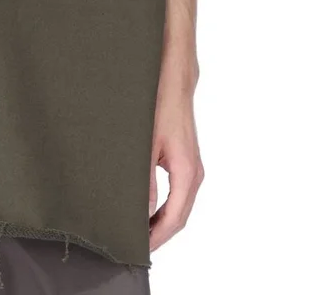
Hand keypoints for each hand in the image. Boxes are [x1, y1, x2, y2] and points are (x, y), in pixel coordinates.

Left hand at [147, 85, 204, 251]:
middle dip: (160, 234)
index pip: (174, 218)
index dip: (157, 237)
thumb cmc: (160, 108)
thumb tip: (141, 212)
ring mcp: (193, 169)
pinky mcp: (187, 162)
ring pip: (180, 207)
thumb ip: (144, 181)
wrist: (174, 83)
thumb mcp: (146, 146)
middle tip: (137, 245)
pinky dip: (167, 208)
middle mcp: (195, 174)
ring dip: (163, 222)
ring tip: (141, 232)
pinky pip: (180, 194)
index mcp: (187, 173)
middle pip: (180, 217)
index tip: (141, 248)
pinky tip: (150, 211)